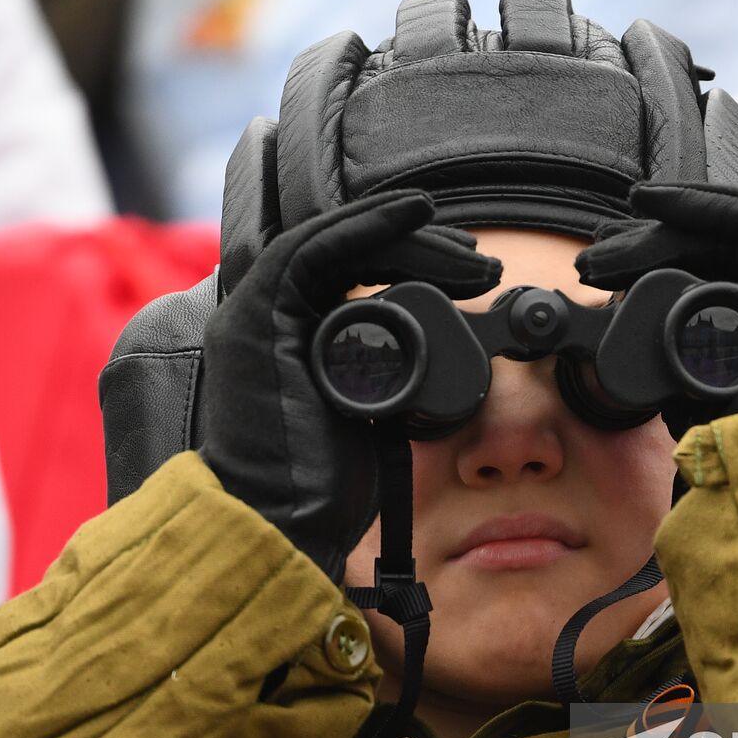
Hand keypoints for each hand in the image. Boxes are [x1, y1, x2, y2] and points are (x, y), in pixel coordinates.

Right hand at [199, 191, 499, 581]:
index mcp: (286, 338)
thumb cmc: (316, 487)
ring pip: (334, 241)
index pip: (349, 274)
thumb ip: (378, 378)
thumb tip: (425, 359)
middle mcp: (266, 319)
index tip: (469, 270)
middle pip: (346, 253)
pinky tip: (413, 215)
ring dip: (404, 234)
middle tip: (481, 262)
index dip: (409, 260)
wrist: (278, 523)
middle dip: (420, 248)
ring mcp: (256, 314)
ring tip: (467, 249)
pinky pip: (314, 249)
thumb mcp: (361, 418)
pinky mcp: (259, 317)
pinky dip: (365, 226)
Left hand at [576, 182, 737, 414]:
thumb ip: (691, 378)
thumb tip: (644, 356)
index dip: (663, 271)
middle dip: (653, 249)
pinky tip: (657, 204)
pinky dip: (709, 205)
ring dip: (669, 226)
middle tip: (593, 260)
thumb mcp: (706, 410)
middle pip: (728, 258)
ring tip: (608, 238)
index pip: (727, 288)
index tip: (606, 278)